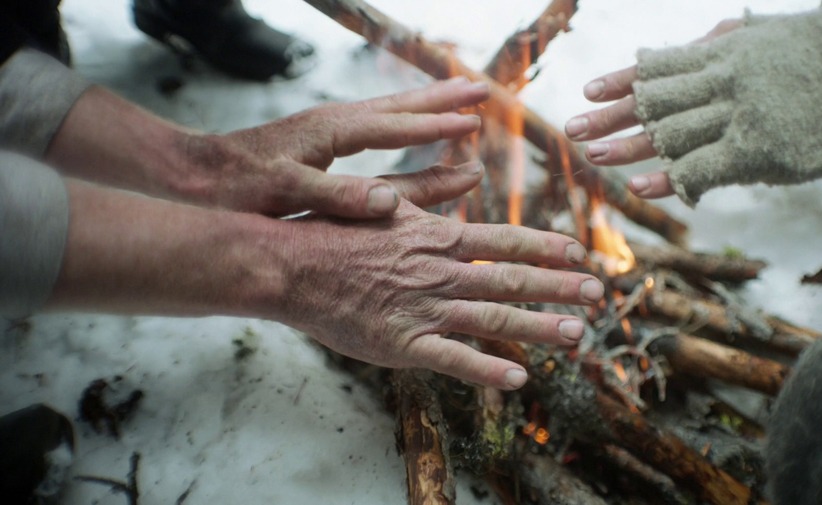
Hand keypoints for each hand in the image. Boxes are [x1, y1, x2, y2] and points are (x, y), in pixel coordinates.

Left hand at [180, 76, 488, 216]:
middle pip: (402, 105)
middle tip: (484, 90)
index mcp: (332, 132)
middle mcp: (336, 121)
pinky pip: (377, 123)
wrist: (196, 175)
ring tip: (461, 95)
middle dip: (444, 99)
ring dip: (428, 103)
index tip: (472, 124)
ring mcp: (330, 127)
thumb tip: (389, 204)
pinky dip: (405, 118)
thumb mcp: (287, 193)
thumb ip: (338, 197)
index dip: (436, 127)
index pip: (396, 126)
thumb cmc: (238, 188)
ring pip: (392, 110)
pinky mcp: (323, 138)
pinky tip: (412, 122)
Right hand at [278, 169, 603, 389]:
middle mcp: (441, 272)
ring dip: (540, 327)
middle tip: (598, 294)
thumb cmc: (335, 228)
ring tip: (578, 335)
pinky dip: (488, 369)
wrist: (289, 263)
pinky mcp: (403, 344)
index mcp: (440, 237)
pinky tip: (520, 378)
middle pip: (513, 280)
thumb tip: (473, 169)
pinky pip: (454, 359)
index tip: (580, 252)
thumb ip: (434, 185)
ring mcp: (425, 309)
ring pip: (494, 320)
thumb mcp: (388, 197)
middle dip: (560, 287)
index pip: (507, 241)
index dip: (548, 248)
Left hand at [569, 11, 821, 204]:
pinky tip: (639, 188)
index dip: (622, 81)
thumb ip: (724, 40)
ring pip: (670, 134)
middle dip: (611, 117)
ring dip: (629, 148)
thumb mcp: (768, 35)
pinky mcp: (756, 152)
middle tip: (572, 130)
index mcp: (724, 53)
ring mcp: (738, 117)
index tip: (589, 92)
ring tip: (593, 156)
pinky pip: (701, 168)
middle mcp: (723, 82)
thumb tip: (684, 43)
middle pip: (655, 101)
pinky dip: (669, 180)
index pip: (660, 68)